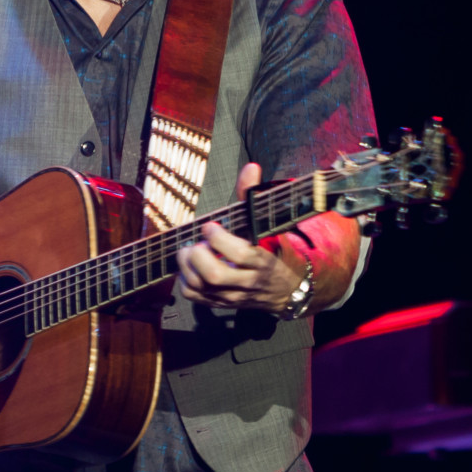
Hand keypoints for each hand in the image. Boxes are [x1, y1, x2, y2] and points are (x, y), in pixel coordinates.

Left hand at [175, 163, 301, 312]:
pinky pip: (194, 296)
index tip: (210, 225)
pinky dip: (184, 279)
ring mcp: (233, 295)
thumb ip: (253, 197)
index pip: (240, 253)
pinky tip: (190, 266)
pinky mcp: (221, 303)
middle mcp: (247, 281)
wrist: (287, 290)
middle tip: (198, 242)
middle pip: (214, 275)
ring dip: (187, 265)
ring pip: (201, 286)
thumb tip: (251, 168)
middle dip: (198, 254)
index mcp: (262, 260)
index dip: (218, 238)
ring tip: (191, 251)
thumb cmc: (273, 251)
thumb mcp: (267, 226)